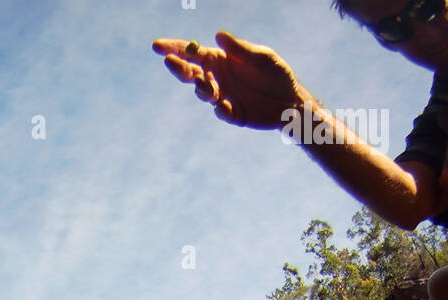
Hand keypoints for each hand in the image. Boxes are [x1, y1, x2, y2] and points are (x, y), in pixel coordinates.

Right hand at [152, 31, 302, 129]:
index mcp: (221, 59)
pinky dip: (221, 109)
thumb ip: (241, 49)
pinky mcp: (231, 114)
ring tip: (208, 88)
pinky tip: (225, 105)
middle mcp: (217, 77)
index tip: (158, 46)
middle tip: (169, 61)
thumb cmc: (276, 73)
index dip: (175, 48)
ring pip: (203, 93)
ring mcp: (223, 96)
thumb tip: (218, 36)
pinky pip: (221, 112)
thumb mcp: (262, 57)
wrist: (289, 102)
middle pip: (191, 72)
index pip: (193, 52)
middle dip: (178, 67)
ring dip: (202, 89)